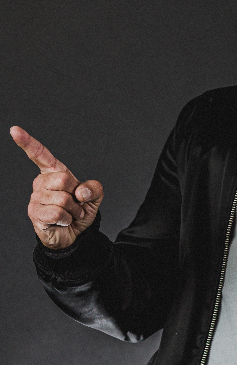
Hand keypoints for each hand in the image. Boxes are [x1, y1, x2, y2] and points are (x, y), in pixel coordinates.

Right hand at [10, 126, 103, 249]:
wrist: (74, 233)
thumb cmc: (80, 211)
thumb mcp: (94, 197)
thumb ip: (94, 188)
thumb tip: (81, 191)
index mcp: (54, 173)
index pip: (40, 154)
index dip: (28, 142)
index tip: (14, 130)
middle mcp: (41, 182)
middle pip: (64, 179)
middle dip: (76, 195)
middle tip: (76, 204)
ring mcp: (36, 198)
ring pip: (62, 199)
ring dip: (73, 210)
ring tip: (70, 214)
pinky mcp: (34, 213)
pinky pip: (57, 213)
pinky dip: (67, 219)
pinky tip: (63, 221)